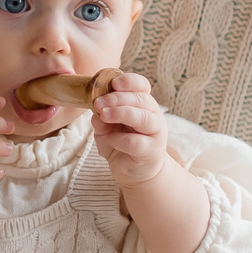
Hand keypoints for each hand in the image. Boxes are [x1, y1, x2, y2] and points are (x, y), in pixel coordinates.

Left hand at [89, 71, 169, 185]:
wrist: (134, 171)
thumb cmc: (121, 144)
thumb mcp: (106, 128)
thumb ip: (101, 119)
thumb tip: (96, 112)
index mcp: (143, 104)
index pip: (142, 86)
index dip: (130, 81)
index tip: (114, 83)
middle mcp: (153, 115)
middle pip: (141, 99)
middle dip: (117, 98)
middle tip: (98, 102)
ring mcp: (155, 133)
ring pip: (143, 117)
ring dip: (120, 113)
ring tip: (103, 115)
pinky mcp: (151, 151)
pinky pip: (135, 142)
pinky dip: (119, 139)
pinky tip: (110, 140)